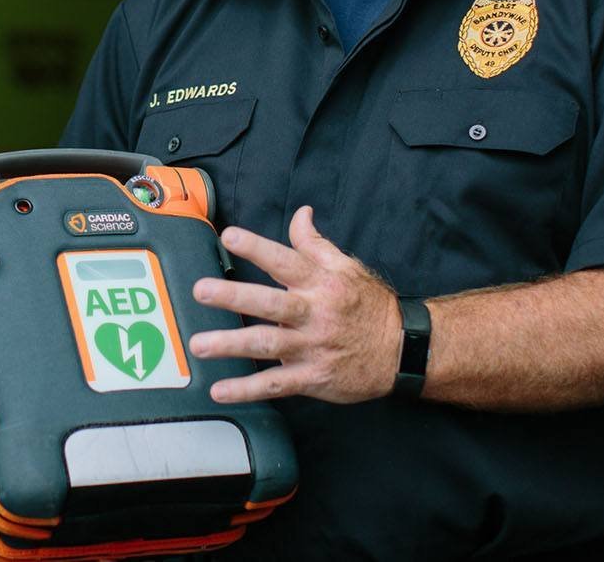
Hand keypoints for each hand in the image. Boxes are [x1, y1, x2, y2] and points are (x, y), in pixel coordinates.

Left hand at [188, 206, 399, 403]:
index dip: (256, 247)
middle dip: (233, 296)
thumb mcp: (347, 267)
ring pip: (267, 344)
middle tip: (201, 291)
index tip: (229, 236)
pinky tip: (221, 389)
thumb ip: (315, 243)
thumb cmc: (370, 306)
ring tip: (199, 345)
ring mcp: (312, 347)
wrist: (403, 349)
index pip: (284, 260)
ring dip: (231, 344)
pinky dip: (247, 389)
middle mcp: (314, 313)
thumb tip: (300, 214)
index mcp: (321, 283)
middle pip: (270, 303)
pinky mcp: (313, 377)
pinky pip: (276, 384)